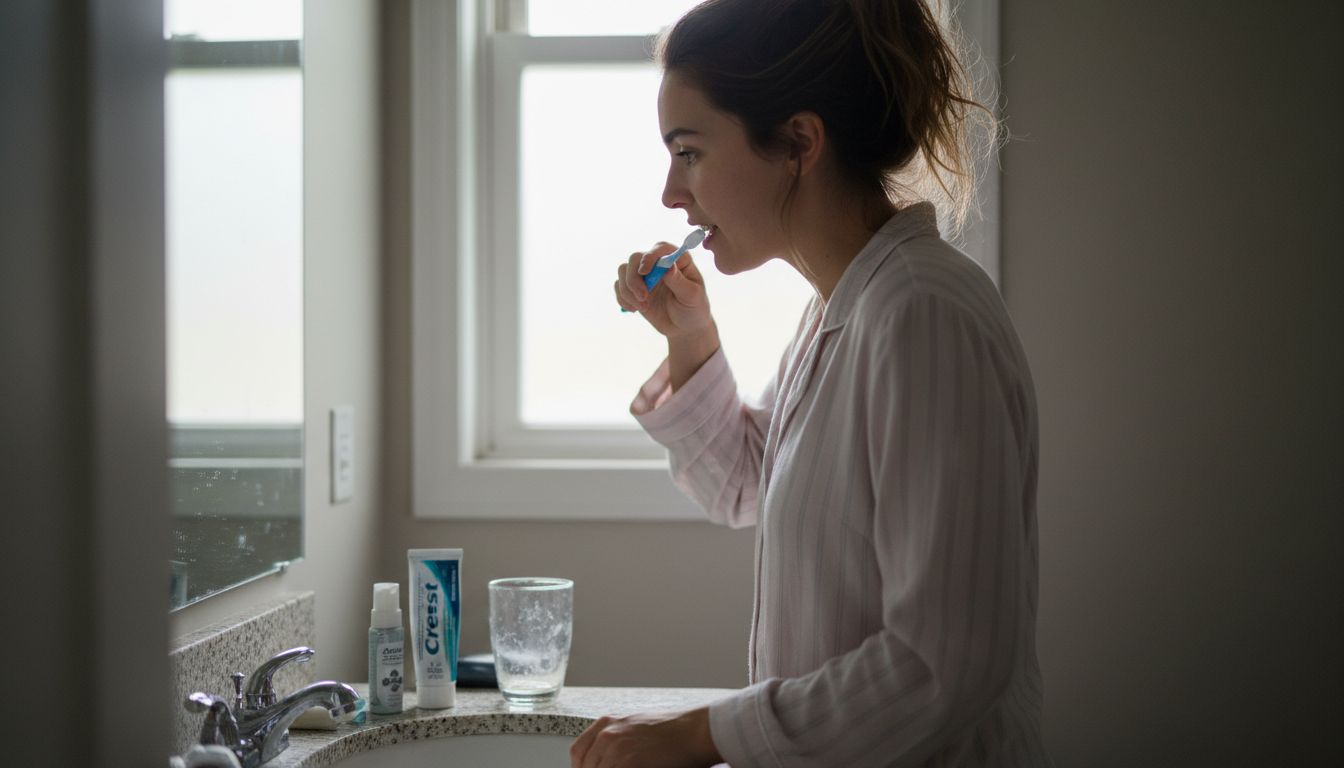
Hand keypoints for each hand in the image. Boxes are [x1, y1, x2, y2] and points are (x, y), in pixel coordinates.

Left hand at [570, 707, 721, 767]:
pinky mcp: (626, 761)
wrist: (696, 731)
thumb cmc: (675, 731)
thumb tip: (607, 762)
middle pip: (585, 767)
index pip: (578, 754)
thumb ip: (618, 743)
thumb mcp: (637, 730)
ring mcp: (615, 747)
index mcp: (607, 724)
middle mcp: (606, 733)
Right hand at [614, 243, 713, 339]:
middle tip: (643, 297)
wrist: (684, 328)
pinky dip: (622, 298)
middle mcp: (659, 263)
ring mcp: (645, 275)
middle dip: (634, 278)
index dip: (650, 256)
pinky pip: (618, 286)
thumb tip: (667, 266)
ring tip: (643, 307)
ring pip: (623, 270)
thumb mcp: (692, 297)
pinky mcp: (634, 288)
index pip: (661, 248)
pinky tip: (634, 309)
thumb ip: (679, 281)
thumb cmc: (694, 309)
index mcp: (678, 260)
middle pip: (636, 257)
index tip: (644, 272)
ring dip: (628, 290)